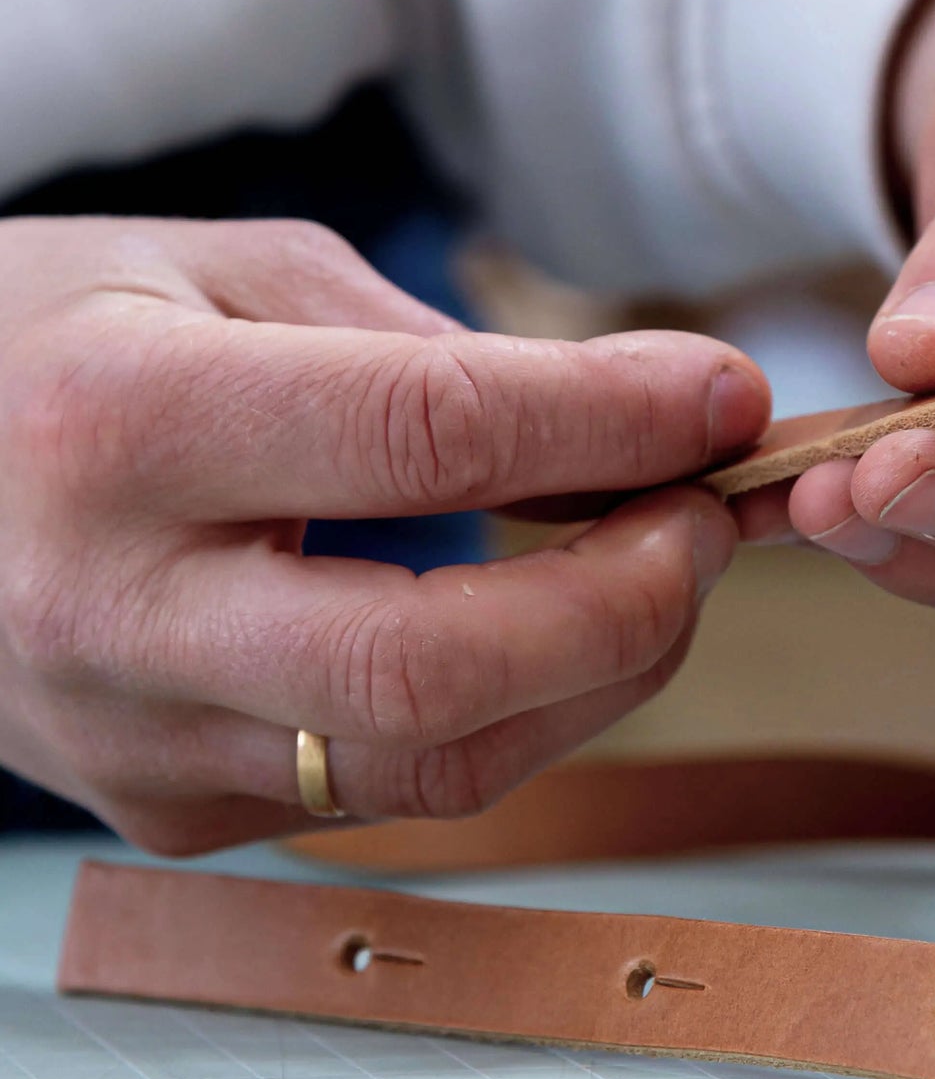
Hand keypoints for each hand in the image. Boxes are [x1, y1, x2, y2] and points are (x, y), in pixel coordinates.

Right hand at [0, 217, 767, 850]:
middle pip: (439, 670)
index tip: (723, 395)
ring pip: (433, 766)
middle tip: (704, 520)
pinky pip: (384, 789)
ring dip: (593, 675)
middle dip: (628, 602)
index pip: (423, 437)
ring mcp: (134, 741)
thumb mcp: (209, 266)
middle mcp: (115, 610)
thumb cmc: (44, 342)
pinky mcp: (168, 812)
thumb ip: (420, 345)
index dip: (609, 421)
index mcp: (121, 426)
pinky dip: (500, 714)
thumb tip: (636, 419)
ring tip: (648, 570)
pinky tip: (535, 633)